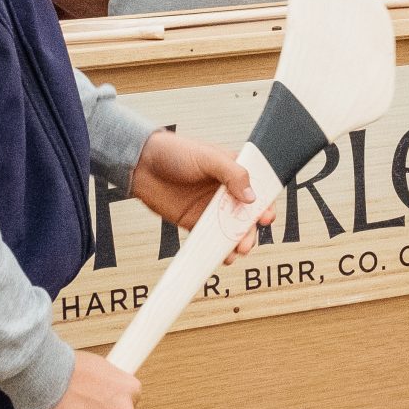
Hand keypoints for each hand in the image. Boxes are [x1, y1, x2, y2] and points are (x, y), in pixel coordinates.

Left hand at [129, 130, 269, 261]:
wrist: (141, 164)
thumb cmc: (174, 152)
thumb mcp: (208, 157)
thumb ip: (232, 174)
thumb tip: (251, 197)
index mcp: (233, 172)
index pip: (258, 189)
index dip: (265, 203)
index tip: (267, 216)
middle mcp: (226, 192)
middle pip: (247, 215)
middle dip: (251, 229)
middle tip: (248, 240)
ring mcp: (211, 208)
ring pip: (232, 230)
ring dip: (238, 242)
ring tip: (238, 251)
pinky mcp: (195, 222)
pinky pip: (211, 239)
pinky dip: (219, 250)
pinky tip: (223, 256)